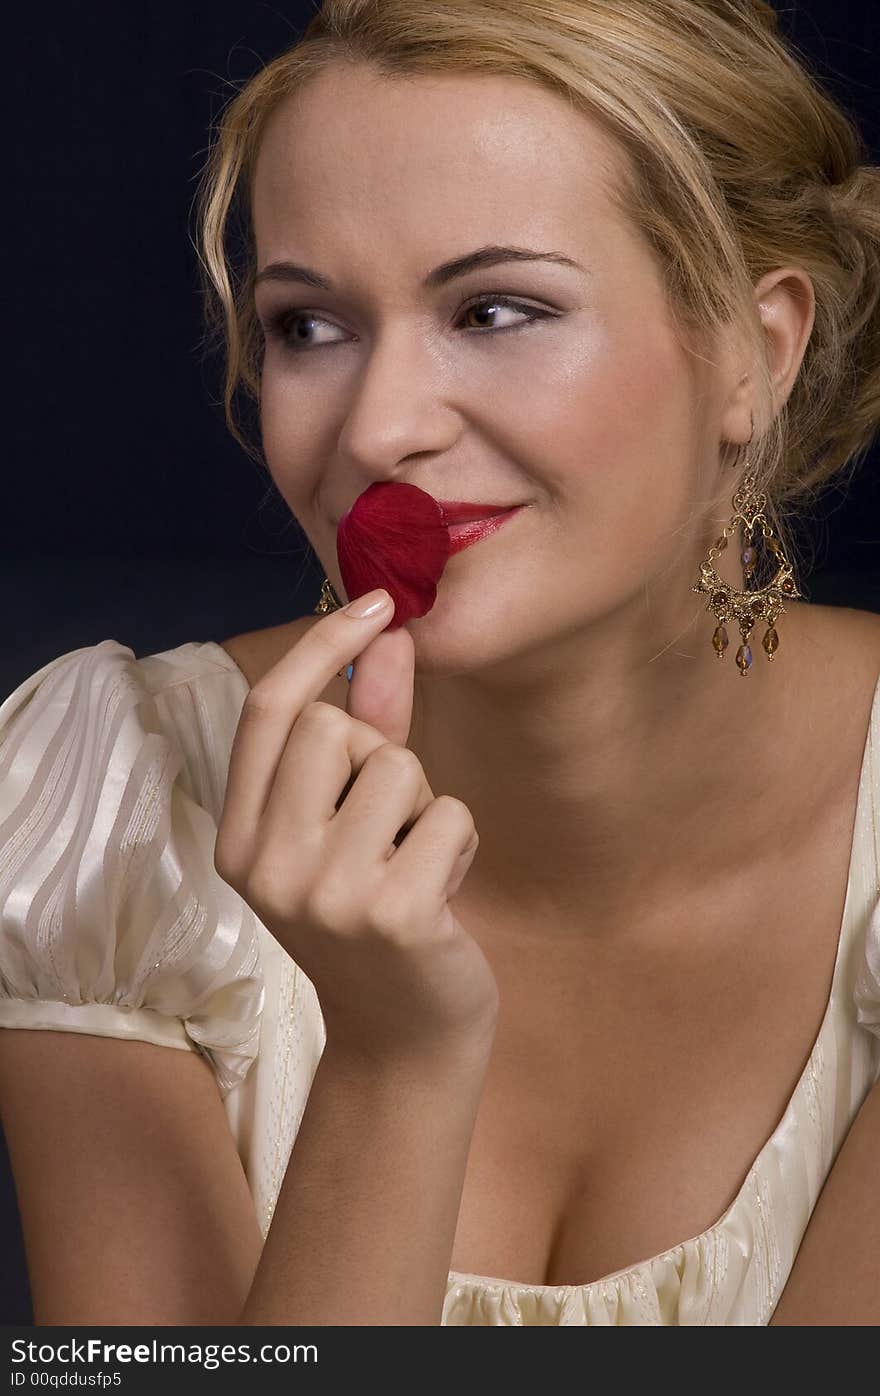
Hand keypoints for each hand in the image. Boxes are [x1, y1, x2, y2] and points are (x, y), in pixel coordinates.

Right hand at [214, 590, 499, 1068]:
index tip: (375, 600)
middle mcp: (266, 864)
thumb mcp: (356, 821)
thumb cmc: (378, 915)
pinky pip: (451, 814)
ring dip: (426, 804)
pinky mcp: (391, 914)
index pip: (269, 711)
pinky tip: (442, 894)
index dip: (321, 645)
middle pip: (334, 725)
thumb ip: (370, 725)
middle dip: (383, 754)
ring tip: (415, 862)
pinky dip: (461, 843)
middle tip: (390, 823)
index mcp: (241, 838)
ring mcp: (324, 893)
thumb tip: (390, 632)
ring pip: (398, 764)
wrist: (404, 1038)